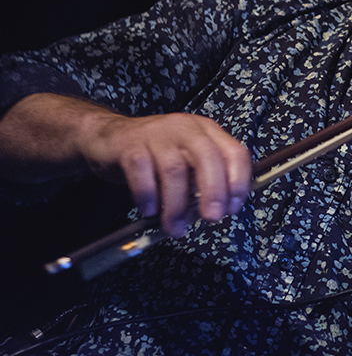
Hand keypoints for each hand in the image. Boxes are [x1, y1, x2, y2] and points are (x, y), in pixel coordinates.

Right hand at [79, 112, 251, 236]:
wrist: (108, 138)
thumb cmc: (155, 156)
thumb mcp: (187, 162)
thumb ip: (203, 181)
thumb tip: (219, 211)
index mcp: (207, 132)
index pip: (235, 152)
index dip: (239, 182)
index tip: (233, 208)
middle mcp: (186, 128)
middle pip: (208, 157)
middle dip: (214, 191)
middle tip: (212, 218)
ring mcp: (157, 134)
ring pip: (174, 169)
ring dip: (177, 204)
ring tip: (175, 227)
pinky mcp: (130, 145)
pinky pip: (141, 171)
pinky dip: (147, 195)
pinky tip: (149, 211)